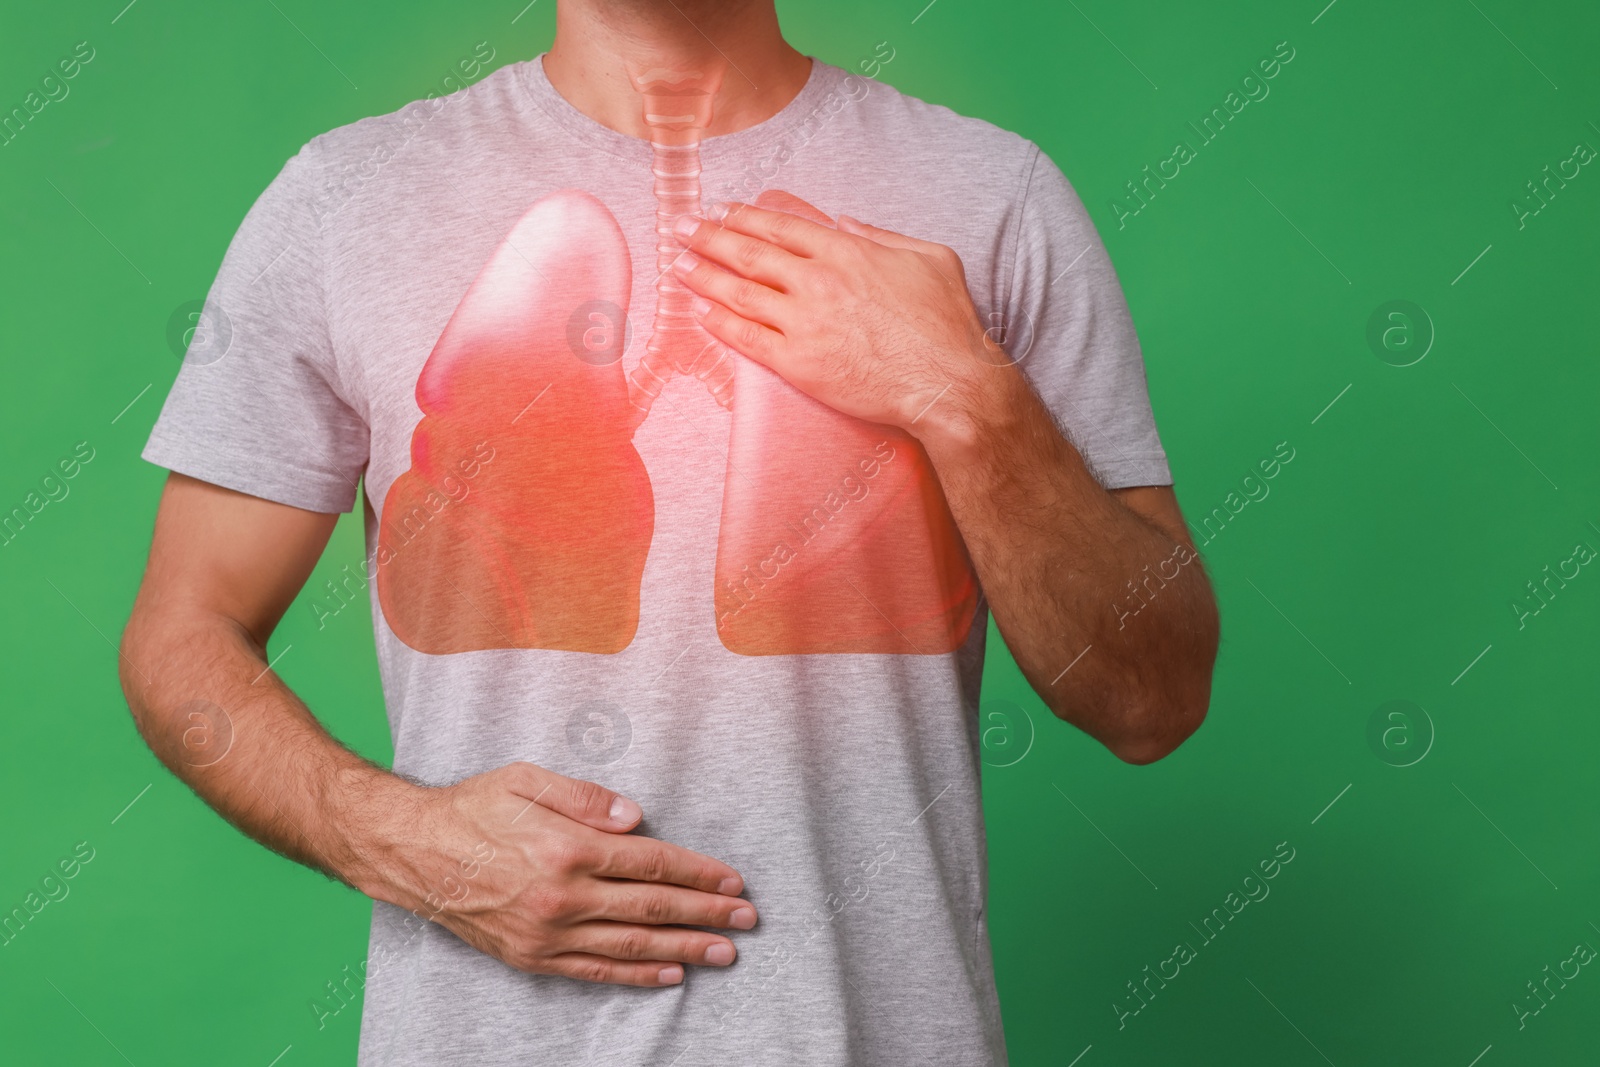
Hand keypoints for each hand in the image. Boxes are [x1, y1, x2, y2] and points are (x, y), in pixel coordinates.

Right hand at [368, 762, 756, 987]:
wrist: (412, 853)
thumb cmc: (472, 809)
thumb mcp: (527, 779)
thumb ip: (587, 798)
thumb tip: (638, 818)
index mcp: (568, 848)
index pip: (652, 863)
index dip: (699, 873)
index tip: (732, 881)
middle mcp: (563, 896)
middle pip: (652, 907)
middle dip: (706, 914)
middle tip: (746, 919)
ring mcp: (548, 932)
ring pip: (632, 944)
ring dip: (684, 949)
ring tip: (724, 952)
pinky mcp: (532, 956)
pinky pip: (596, 969)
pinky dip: (637, 973)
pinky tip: (669, 973)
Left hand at [669, 202, 1005, 437]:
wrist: (949, 383)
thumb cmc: (947, 324)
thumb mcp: (930, 257)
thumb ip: (883, 235)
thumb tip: (846, 223)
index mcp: (846, 251)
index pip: (780, 227)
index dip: (744, 216)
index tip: (720, 210)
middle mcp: (817, 281)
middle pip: (748, 253)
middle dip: (708, 237)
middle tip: (681, 228)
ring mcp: (803, 323)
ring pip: (739, 292)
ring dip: (703, 275)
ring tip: (677, 265)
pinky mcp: (797, 364)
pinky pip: (746, 338)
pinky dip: (719, 322)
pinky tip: (699, 312)